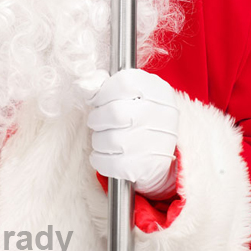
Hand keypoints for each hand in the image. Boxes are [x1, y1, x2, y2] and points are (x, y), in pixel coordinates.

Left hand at [86, 68, 179, 197]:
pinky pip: (109, 163)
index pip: (123, 84)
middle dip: (97, 118)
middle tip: (98, 121)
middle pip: (114, 113)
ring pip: (109, 140)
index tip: (98, 100)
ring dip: (98, 140)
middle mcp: (159, 114)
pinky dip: (99, 159)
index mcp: (156, 91)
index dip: (103, 93)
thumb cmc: (143, 115)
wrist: (165, 150)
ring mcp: (152, 142)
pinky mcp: (143, 166)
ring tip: (104, 138)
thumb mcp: (137, 92)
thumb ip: (111, 85)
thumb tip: (85, 85)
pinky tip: (104, 154)